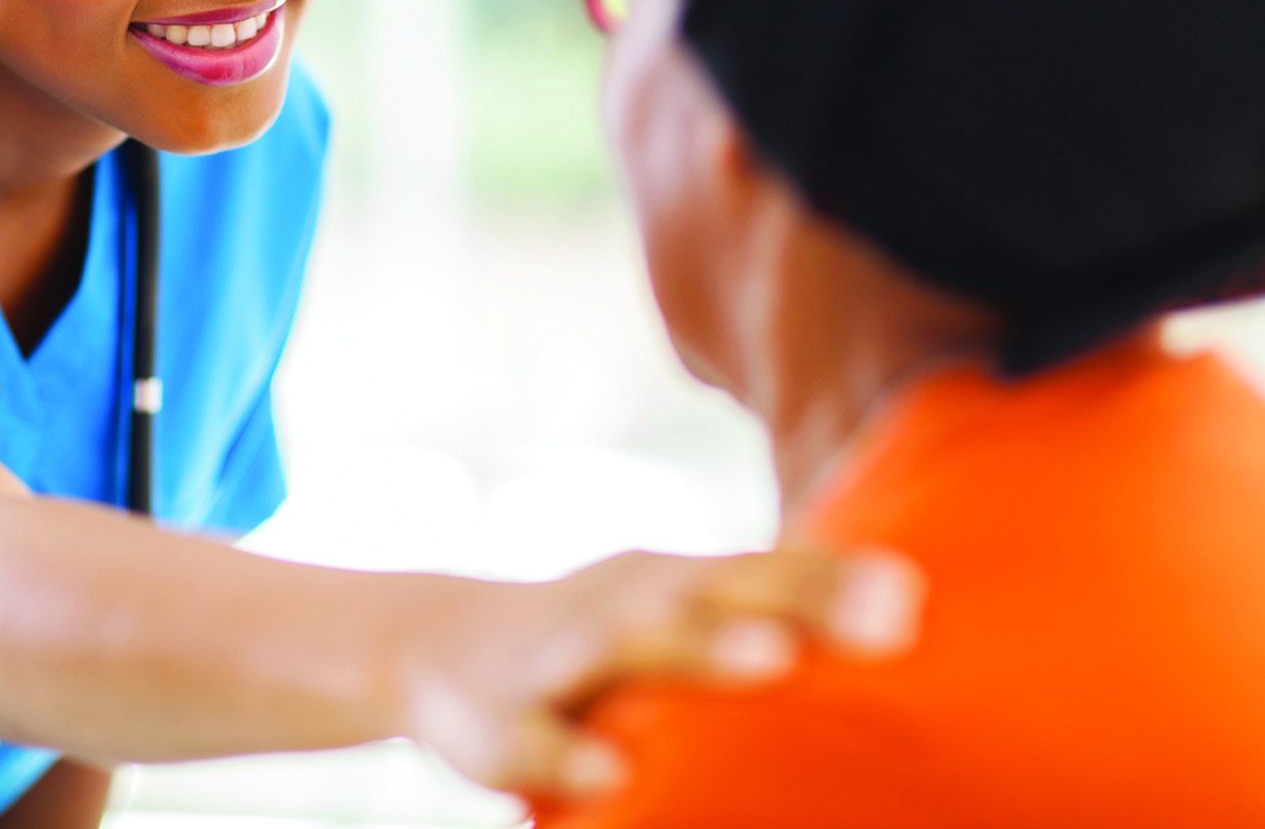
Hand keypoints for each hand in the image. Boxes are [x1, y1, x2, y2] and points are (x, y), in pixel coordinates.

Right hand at [395, 547, 921, 800]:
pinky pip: (534, 738)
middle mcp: (620, 606)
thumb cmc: (597, 634)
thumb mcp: (670, 608)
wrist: (432, 643)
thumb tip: (907, 604)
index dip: (833, 577)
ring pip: (627, 646)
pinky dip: (568, 752)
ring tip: (771, 659)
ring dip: (697, 648)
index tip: (910, 590)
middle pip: (710, 592)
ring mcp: (556, 658)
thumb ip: (768, 607)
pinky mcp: (496, 721)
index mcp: (668, 581)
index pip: (761, 569)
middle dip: (794, 598)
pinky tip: (612, 773)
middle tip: (886, 615)